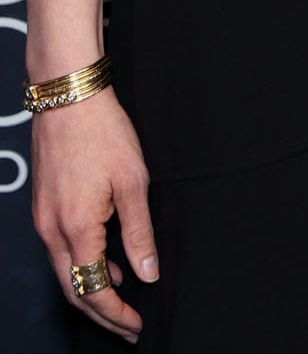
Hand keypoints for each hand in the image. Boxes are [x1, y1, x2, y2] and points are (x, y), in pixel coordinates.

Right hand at [31, 88, 156, 341]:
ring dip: (91, 290)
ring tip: (122, 300)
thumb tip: (147, 272)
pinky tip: (106, 262)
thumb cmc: (103, 132)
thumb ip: (139, 233)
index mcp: (76, 228)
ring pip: (65, 272)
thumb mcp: (133, 182)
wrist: (69, 98)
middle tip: (128, 327)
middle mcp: (52, 231)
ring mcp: (44, 220)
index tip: (137, 324)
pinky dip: (82, 265)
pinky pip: (61, 251)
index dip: (116, 313)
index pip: (94, 289)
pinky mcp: (44, 209)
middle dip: (102, 314)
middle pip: (73, 290)